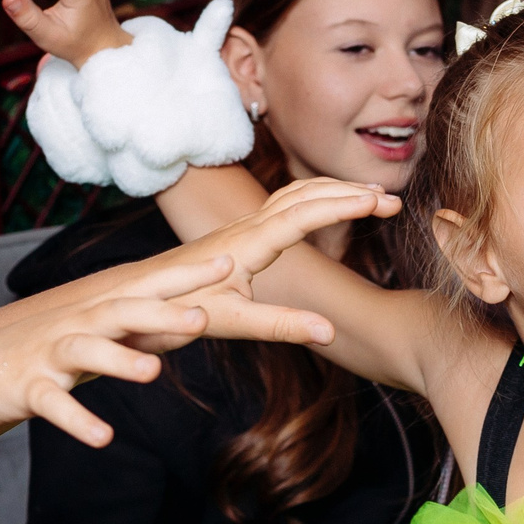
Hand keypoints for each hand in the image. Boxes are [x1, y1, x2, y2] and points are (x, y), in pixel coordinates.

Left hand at [141, 176, 400, 352]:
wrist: (130, 302)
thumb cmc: (174, 313)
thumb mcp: (230, 323)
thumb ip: (281, 325)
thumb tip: (329, 332)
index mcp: (248, 242)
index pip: (307, 212)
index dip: (348, 204)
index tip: (385, 201)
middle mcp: (246, 226)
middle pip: (306, 194)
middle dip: (351, 192)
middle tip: (394, 200)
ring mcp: (241, 228)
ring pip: (295, 194)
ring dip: (335, 191)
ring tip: (373, 198)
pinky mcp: (238, 236)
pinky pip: (285, 205)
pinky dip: (316, 199)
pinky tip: (329, 210)